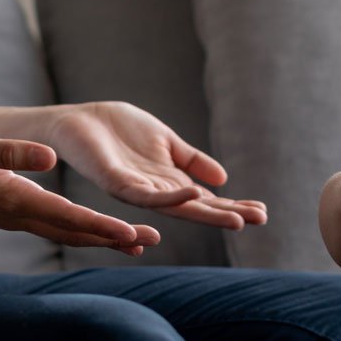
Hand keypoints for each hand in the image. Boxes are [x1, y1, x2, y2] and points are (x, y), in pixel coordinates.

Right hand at [0, 118, 159, 255]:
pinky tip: (92, 229)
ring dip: (99, 237)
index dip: (101, 225)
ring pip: (64, 232)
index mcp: (13, 199)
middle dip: (112, 238)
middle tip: (150, 241)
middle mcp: (16, 215)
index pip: (67, 216)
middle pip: (73, 231)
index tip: (132, 233)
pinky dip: (78, 230)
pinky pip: (51, 226)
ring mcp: (11, 216)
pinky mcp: (7, 212)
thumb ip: (12, 152)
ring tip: (135, 242)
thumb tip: (48, 157)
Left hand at [47, 101, 268, 230]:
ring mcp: (138, 190)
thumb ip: (191, 159)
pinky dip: (171, 197)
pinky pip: (147, 195)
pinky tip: (194, 193)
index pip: (206, 199)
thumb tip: (222, 179)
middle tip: (260, 220)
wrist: (78, 120)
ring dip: (207, 214)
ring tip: (237, 218)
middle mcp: (156, 191)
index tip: (262, 211)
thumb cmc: (118, 129)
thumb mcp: (166, 141)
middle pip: (197, 208)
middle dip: (228, 214)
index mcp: (168, 181)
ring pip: (177, 207)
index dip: (232, 205)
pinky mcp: (118, 183)